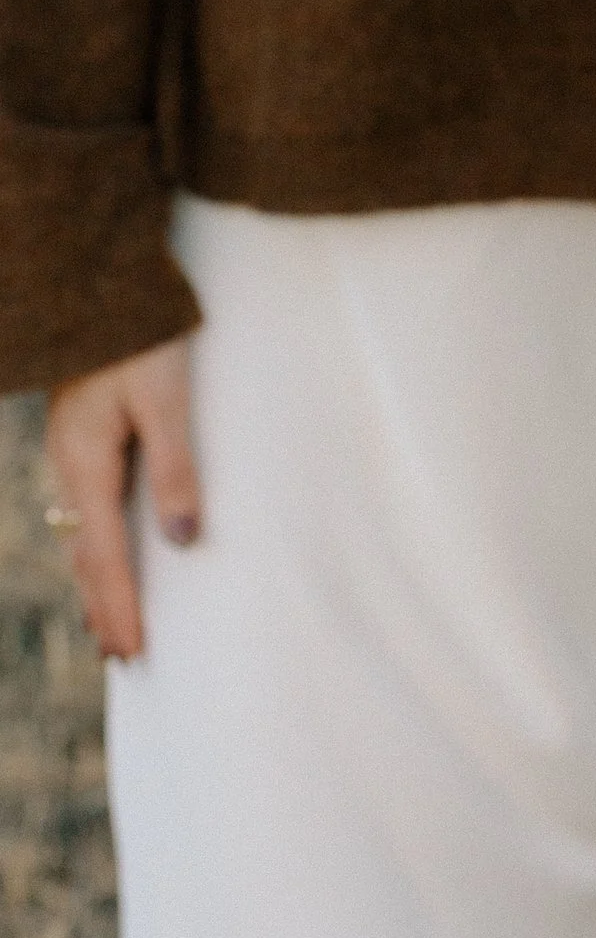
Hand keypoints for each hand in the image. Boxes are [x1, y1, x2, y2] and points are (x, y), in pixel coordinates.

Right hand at [44, 337, 200, 659]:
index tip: (133, 653)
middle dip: (104, 605)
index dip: (121, 606)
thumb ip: (176, 466)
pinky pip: (86, 505)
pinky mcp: (82, 431)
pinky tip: (105, 546)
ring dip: (98, 578)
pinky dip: (96, 542)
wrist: (98, 280)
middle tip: (121, 657)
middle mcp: (71, 464)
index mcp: (88, 464)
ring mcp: (72, 448)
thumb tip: (183, 539)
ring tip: (111, 619)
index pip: (106, 556)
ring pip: (81, 531)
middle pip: (87, 553)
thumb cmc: (142, 333)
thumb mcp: (166, 397)